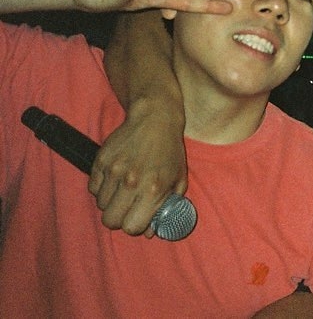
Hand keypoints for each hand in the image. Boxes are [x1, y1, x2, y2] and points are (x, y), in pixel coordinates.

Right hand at [89, 101, 186, 236]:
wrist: (155, 119)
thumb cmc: (170, 152)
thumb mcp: (178, 180)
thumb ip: (167, 208)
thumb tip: (150, 233)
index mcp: (153, 189)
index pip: (131, 227)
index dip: (134, 226)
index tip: (139, 217)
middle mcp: (131, 182)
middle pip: (110, 221)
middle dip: (119, 219)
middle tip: (127, 208)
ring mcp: (113, 171)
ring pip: (101, 206)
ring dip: (111, 202)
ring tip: (124, 189)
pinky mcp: (100, 161)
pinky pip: (93, 189)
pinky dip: (102, 188)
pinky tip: (115, 178)